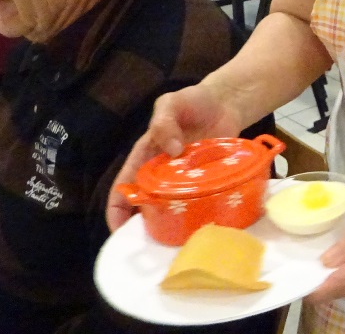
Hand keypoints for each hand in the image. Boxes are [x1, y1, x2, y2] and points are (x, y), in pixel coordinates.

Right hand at [105, 83, 244, 231]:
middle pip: (146, 203)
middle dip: (144, 224)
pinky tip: (202, 225)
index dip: (116, 208)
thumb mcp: (171, 103)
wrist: (227, 102)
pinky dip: (198, 212)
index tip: (117, 232)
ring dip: (172, 221)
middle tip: (149, 244)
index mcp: (146, 155)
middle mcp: (162, 172)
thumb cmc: (193, 101)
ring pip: (173, 206)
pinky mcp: (207, 179)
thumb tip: (171, 150)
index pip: (124, 185)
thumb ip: (165, 121)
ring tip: (175, 239)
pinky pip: (199, 200)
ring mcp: (186, 178)